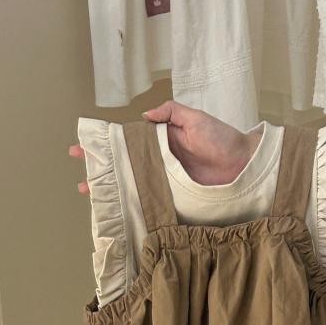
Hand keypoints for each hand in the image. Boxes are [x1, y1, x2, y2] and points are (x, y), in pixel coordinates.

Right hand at [69, 101, 261, 194]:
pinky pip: (151, 201)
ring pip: (134, 186)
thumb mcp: (196, 118)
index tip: (82, 147)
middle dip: (102, 172)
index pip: (126, 142)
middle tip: (80, 179)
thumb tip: (144, 116)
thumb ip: (171, 113)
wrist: (245, 165)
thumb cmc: (222, 138)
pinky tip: (120, 212)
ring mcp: (166, 182)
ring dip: (113, 191)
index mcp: (161, 141)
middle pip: (125, 167)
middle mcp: (160, 162)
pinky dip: (135, 206)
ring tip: (92, 197)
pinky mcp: (175, 199)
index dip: (105, 145)